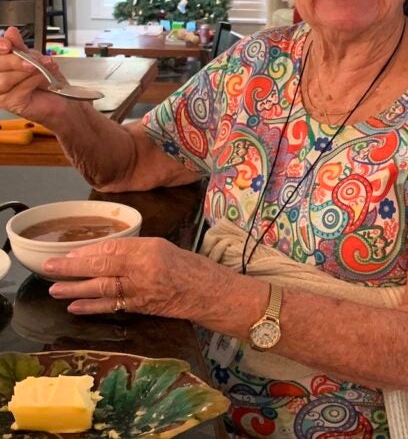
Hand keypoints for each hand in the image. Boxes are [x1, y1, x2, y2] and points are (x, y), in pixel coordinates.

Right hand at [0, 26, 67, 120]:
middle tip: (32, 60)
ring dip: (26, 72)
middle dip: (14, 60)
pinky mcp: (11, 104)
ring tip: (41, 69)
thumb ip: (20, 46)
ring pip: (5, 79)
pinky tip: (41, 79)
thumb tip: (10, 32)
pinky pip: (18, 89)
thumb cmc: (46, 79)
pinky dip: (32, 81)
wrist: (63, 97)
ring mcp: (1, 94)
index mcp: (1, 65)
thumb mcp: (33, 58)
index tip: (8, 45)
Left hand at [46, 236, 232, 319]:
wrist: (210, 292)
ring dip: (76, 289)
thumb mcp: (164, 247)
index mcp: (150, 249)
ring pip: (102, 288)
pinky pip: (112, 306)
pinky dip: (92, 307)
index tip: (67, 253)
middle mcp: (143, 270)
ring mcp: (141, 291)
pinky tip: (75, 307)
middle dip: (73, 268)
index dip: (87, 252)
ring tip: (54, 288)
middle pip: (102, 268)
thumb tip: (107, 254)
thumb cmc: (190, 266)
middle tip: (49, 267)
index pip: (112, 249)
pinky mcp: (141, 308)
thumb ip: (136, 250)